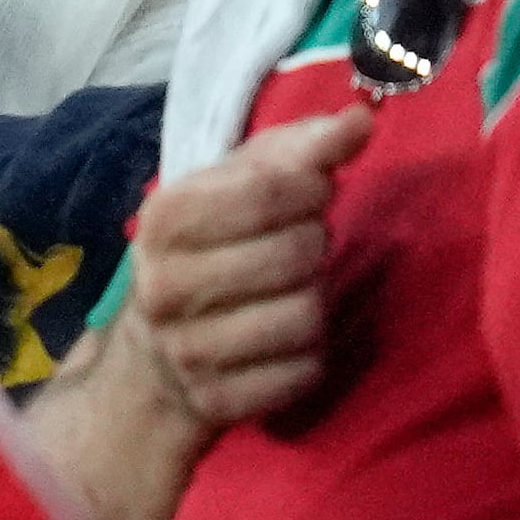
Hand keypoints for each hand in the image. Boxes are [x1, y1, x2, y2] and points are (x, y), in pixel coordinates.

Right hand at [129, 109, 370, 427]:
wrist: (155, 353)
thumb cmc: (211, 247)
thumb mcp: (238, 185)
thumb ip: (302, 147)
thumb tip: (364, 116)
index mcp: (163, 218)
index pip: (272, 190)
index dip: (313, 188)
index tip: (313, 194)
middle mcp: (163, 285)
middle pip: (297, 254)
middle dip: (314, 247)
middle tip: (298, 250)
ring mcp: (186, 350)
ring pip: (305, 316)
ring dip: (315, 303)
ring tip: (291, 294)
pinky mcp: (216, 402)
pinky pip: (304, 372)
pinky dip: (309, 356)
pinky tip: (284, 343)